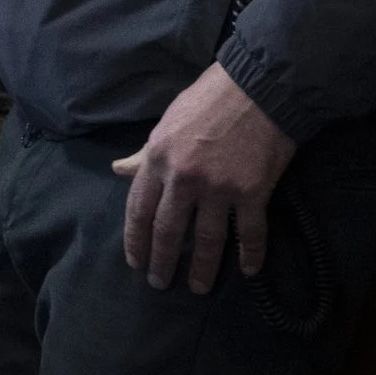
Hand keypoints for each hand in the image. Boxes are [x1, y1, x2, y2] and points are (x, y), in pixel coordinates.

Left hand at [113, 62, 297, 295]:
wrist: (257, 86)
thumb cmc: (208, 99)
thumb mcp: (166, 123)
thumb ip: (144, 154)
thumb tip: (118, 170)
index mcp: (157, 158)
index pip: (138, 209)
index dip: (135, 240)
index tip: (135, 261)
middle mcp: (183, 177)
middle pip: (167, 230)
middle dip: (161, 261)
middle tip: (160, 284)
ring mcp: (218, 188)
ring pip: (206, 240)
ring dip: (201, 268)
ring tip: (197, 288)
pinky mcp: (252, 192)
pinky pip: (250, 233)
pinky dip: (250, 255)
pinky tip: (247, 271)